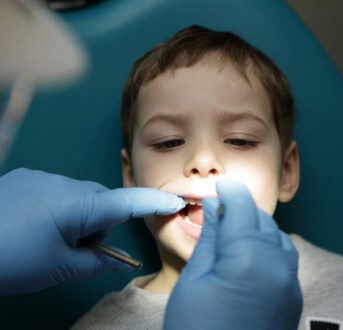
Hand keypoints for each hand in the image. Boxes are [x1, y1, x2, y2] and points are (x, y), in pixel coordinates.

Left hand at [0, 168, 183, 293]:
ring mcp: (43, 176)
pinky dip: (57, 207)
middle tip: (76, 248)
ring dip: (77, 216)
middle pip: (101, 200)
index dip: (154, 203)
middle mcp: (65, 183)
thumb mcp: (59, 267)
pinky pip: (57, 191)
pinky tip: (32, 223)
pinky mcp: (25, 177)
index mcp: (78, 206)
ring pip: (79, 196)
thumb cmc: (11, 259)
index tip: (176, 201)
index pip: (126, 202)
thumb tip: (121, 262)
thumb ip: (97, 263)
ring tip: (48, 238)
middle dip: (99, 223)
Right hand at [165, 178, 301, 329]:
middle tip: (218, 208)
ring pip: (276, 235)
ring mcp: (289, 282)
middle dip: (240, 207)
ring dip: (255, 224)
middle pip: (261, 218)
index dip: (229, 190)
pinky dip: (268, 243)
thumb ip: (210, 238)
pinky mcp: (292, 297)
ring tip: (232, 229)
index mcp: (247, 257)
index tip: (219, 185)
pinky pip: (285, 256)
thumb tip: (215, 208)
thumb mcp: (194, 280)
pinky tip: (249, 251)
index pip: (241, 205)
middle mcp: (276, 265)